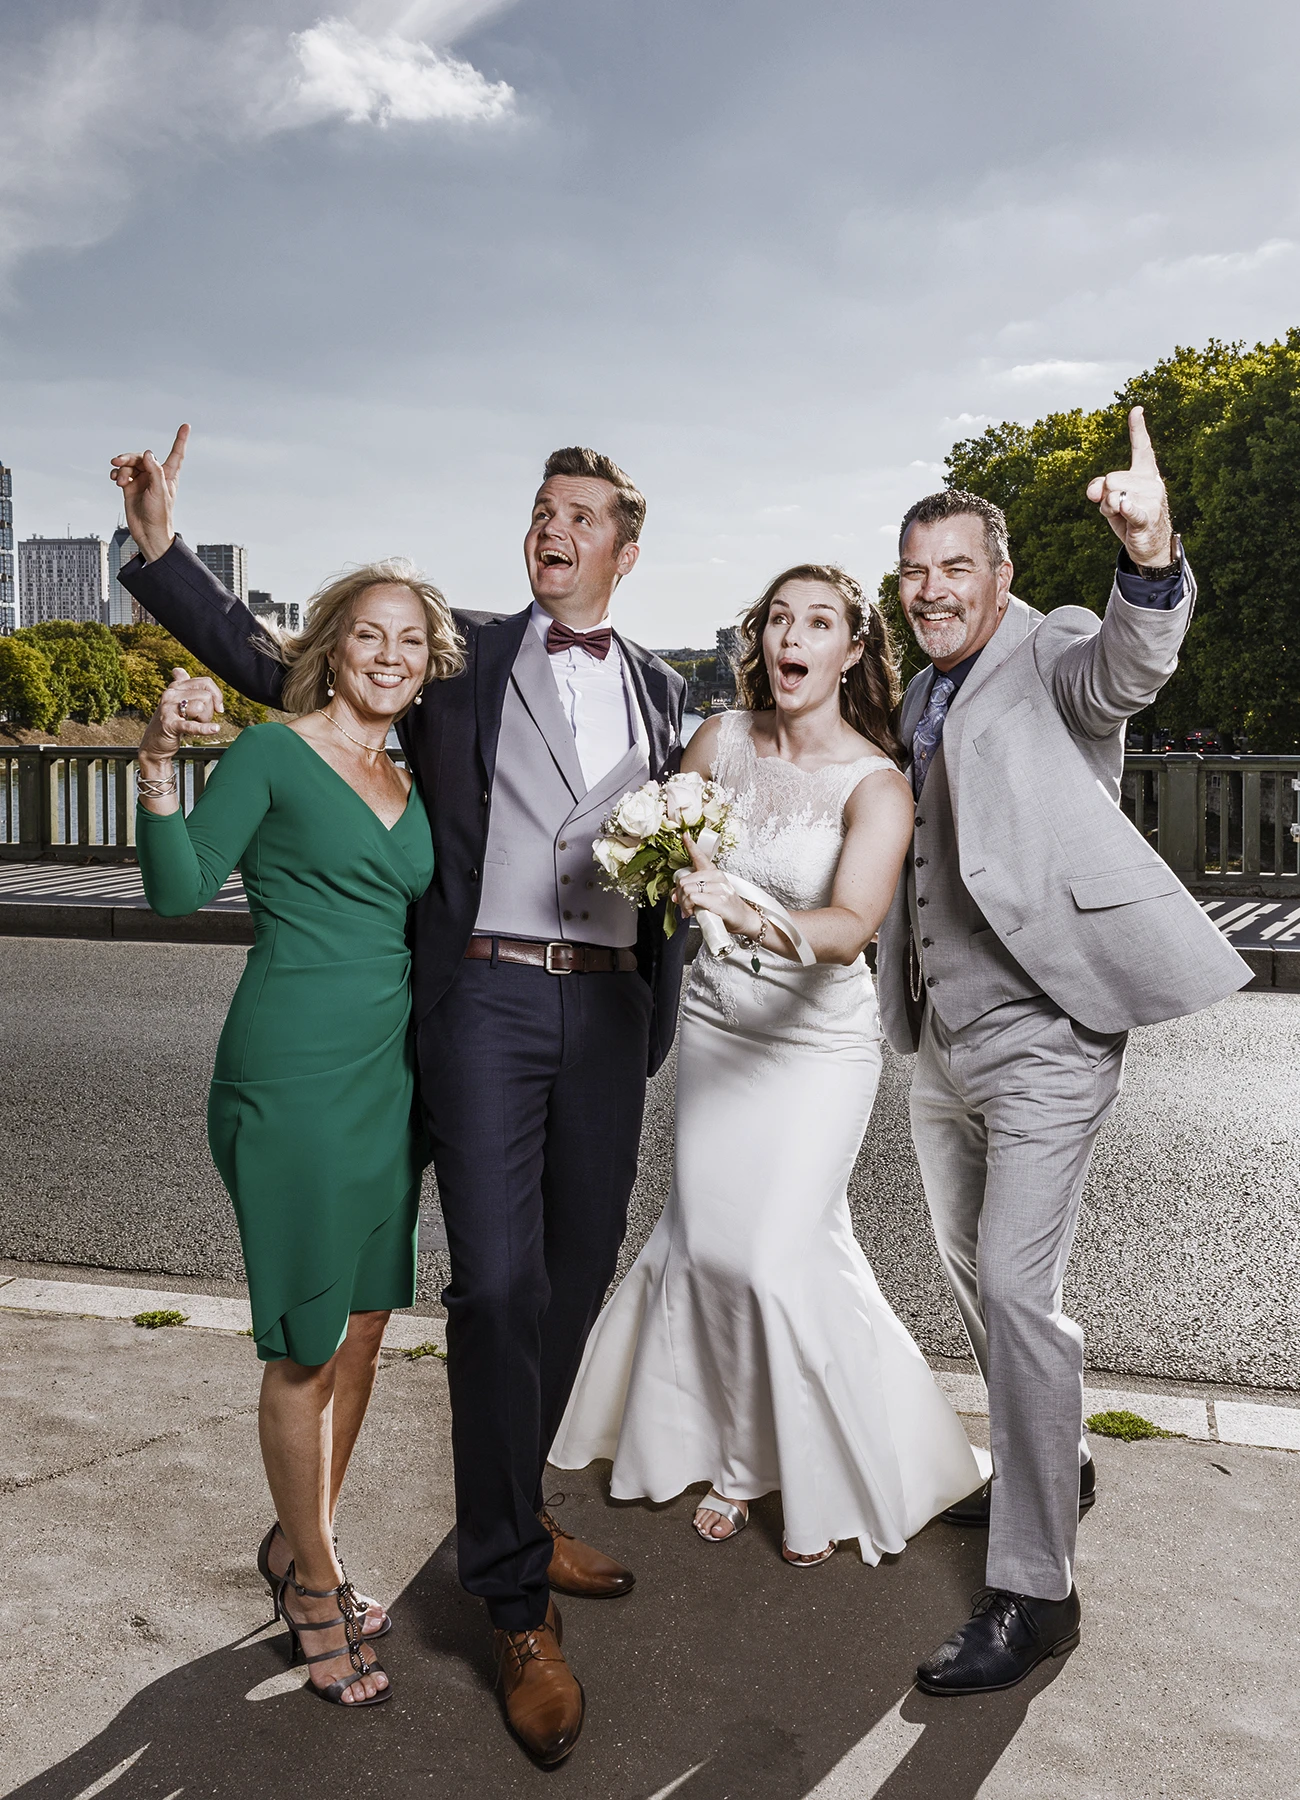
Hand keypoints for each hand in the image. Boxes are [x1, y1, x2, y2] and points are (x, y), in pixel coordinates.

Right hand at [109, 423, 189, 562]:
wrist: (147, 533)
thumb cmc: (159, 516)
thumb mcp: (160, 492)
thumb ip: (154, 471)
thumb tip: (148, 453)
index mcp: (168, 475)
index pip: (176, 453)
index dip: (180, 440)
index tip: (186, 426)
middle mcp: (155, 475)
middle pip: (142, 456)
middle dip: (129, 457)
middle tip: (119, 461)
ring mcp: (142, 480)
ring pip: (130, 464)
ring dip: (123, 468)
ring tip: (120, 479)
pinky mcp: (130, 486)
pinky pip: (122, 473)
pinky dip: (117, 474)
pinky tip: (116, 479)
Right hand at [139, 667, 223, 759]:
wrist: (153, 744)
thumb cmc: (168, 722)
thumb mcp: (175, 702)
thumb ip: (180, 685)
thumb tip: (178, 670)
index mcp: (175, 687)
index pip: (205, 682)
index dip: (217, 695)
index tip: (218, 707)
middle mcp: (170, 694)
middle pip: (206, 696)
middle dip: (209, 711)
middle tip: (200, 720)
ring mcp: (168, 709)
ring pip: (201, 707)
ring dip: (204, 720)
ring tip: (195, 725)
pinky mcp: (169, 724)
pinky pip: (191, 725)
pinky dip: (204, 728)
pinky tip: (214, 729)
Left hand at [672, 831, 760, 936]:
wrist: (743, 918)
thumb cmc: (725, 907)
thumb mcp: (709, 895)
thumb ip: (691, 892)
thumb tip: (674, 895)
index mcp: (713, 873)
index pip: (700, 856)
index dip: (690, 845)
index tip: (684, 835)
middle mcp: (717, 877)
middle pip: (684, 881)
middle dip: (679, 895)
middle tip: (684, 905)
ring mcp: (719, 888)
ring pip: (687, 890)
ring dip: (684, 903)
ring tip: (689, 910)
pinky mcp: (720, 900)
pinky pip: (694, 898)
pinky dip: (689, 906)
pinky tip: (693, 912)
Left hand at [1085, 406, 1173, 568]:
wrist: (1150, 546)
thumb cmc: (1130, 518)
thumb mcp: (1111, 500)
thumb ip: (1100, 489)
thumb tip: (1095, 490)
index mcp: (1145, 474)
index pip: (1142, 448)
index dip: (1137, 429)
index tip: (1136, 409)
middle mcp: (1151, 482)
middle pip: (1111, 478)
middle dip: (1104, 495)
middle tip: (1116, 507)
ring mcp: (1151, 500)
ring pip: (1112, 494)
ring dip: (1108, 509)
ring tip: (1122, 516)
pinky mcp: (1147, 518)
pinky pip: (1130, 509)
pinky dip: (1125, 508)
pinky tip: (1124, 504)